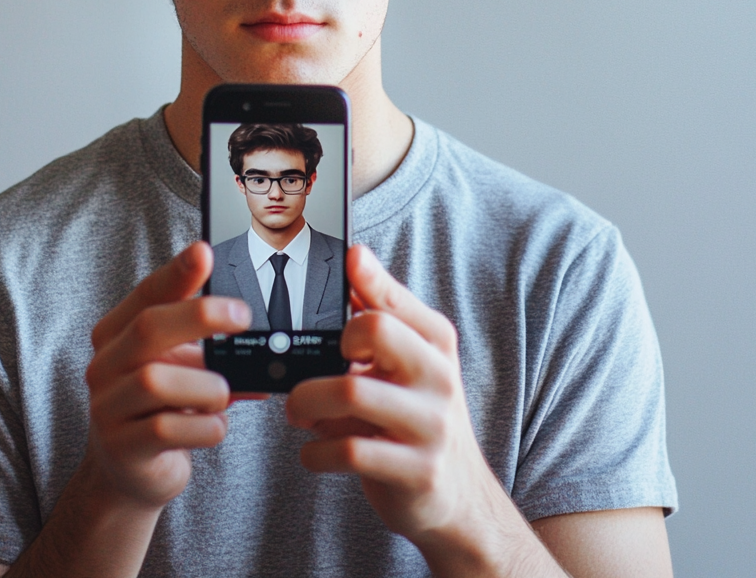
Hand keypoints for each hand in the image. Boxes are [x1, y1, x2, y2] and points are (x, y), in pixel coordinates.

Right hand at [82, 241, 251, 511]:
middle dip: (199, 316)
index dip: (176, 272)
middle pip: (148, 328)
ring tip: (222, 395)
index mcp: (117, 334)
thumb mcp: (182, 369)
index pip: (146, 294)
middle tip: (241, 316)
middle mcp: (105, 365)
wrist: (130, 472)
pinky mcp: (122, 448)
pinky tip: (213, 426)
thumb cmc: (160, 409)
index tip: (204, 251)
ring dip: (205, 385)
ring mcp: (107, 408)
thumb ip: (213, 351)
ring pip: (155, 381)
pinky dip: (203, 426)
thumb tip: (263, 343)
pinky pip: (165, 429)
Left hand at [286, 245, 513, 569]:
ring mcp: (431, 425)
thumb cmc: (421, 419)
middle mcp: (439, 377)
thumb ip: (383, 313)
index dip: (360, 284)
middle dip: (326, 348)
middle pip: (374, 331)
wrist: (459, 498)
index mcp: (435, 343)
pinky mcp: (416, 470)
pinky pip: (351, 451)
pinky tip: (314, 451)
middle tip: (309, 370)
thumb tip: (356, 256)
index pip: (391, 299)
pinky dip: (317, 451)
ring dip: (307, 401)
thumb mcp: (413, 362)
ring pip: (352, 391)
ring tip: (296, 412)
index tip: (343, 274)